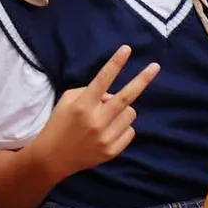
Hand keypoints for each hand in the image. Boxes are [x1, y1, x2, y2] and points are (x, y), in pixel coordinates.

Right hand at [35, 46, 157, 178]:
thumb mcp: (67, 101)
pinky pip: (130, 131)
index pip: (102, 80)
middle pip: (126, 97)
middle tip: (155, 67)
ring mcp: (105, 137)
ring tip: (106, 117)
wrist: (52, 157)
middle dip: (142, 79)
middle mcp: (95, 120)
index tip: (126, 49)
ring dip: (122, 110)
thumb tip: (113, 94)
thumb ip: (89, 92)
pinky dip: (122, 127)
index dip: (115, 63)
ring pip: (130, 113)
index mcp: (81, 105)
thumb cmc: (59, 124)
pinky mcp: (112, 151)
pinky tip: (107, 131)